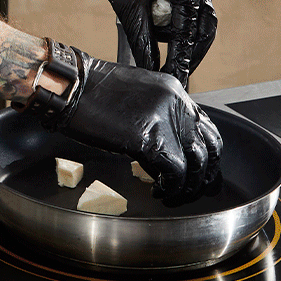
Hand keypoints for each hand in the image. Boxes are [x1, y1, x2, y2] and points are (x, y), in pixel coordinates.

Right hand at [25, 41, 221, 199]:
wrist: (71, 87)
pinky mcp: (149, 139)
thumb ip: (158, 114)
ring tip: (172, 194)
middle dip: (205, 174)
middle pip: (210, 147)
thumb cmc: (92, 91)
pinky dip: (170, 187)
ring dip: (187, 186)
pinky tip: (158, 191)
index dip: (207, 153)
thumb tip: (166, 143)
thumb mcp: (136, 95)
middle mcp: (176, 104)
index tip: (200, 169)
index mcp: (174, 92)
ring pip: (196, 163)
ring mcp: (164, 121)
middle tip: (193, 189)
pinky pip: (174, 172)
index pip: (207, 126)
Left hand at [88, 0, 216, 79]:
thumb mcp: (129, 6)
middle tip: (177, 72)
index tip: (177, 77)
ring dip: (182, 37)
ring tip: (160, 45)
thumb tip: (150, 68)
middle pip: (203, 25)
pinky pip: (188, 10)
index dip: (183, 56)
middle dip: (190, 50)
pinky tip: (161, 32)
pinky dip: (177, 25)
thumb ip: (143, 40)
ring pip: (198, 20)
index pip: (190, 27)